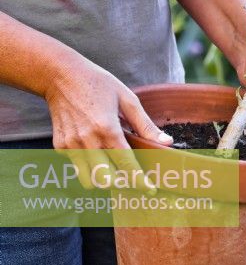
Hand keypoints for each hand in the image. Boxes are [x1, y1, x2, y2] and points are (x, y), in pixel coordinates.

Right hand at [45, 54, 172, 188]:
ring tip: (112, 166)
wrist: (61, 76)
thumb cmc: (98, 83)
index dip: (139, 180)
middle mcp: (87, 140)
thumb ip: (146, 124)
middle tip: (131, 175)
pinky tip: (94, 148)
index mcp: (107, 128)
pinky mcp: (60, 146)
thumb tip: (167, 142)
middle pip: (106, 180)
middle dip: (121, 182)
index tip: (149, 188)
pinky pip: (77, 166)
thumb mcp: (127, 98)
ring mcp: (71, 145)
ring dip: (103, 178)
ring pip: (89, 180)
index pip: (126, 164)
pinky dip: (88, 164)